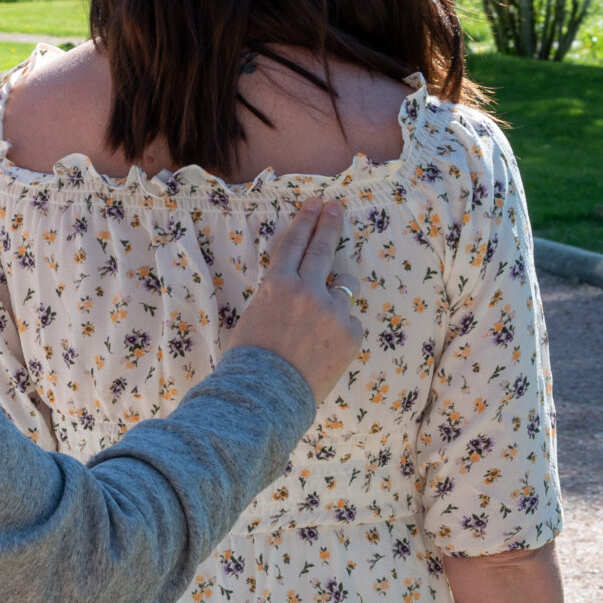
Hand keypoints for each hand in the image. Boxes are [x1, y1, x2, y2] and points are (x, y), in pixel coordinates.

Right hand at [225, 200, 363, 399]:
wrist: (267, 397)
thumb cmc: (251, 360)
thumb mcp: (256, 315)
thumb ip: (278, 294)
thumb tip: (296, 282)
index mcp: (278, 285)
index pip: (294, 242)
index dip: (305, 221)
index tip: (315, 205)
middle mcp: (308, 291)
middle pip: (322, 248)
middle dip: (329, 224)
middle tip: (335, 208)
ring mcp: (333, 311)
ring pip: (345, 285)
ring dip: (339, 288)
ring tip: (326, 309)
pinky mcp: (351, 333)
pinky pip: (350, 320)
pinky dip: (341, 328)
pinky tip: (325, 347)